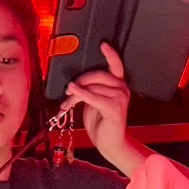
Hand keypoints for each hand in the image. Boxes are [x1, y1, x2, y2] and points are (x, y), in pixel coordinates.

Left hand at [60, 43, 129, 162]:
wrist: (109, 143)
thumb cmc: (101, 123)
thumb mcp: (94, 101)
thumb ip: (90, 89)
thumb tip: (75, 82)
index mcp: (118, 85)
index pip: (116, 65)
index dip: (110, 54)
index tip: (103, 44)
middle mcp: (122, 88)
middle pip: (97, 74)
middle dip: (80, 81)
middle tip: (68, 90)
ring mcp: (120, 97)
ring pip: (92, 87)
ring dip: (75, 95)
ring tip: (67, 104)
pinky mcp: (114, 107)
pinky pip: (93, 97)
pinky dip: (81, 94)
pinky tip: (72, 91)